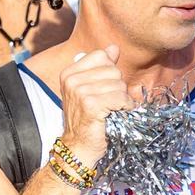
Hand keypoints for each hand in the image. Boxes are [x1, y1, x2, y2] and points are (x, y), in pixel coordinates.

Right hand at [59, 45, 128, 164]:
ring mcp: (79, 92)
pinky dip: (125, 107)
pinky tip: (116, 115)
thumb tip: (113, 47)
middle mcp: (71, 80)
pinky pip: (121, 98)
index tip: (102, 89)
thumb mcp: (91, 89)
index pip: (102, 56)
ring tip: (109, 111)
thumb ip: (102, 67)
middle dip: (118, 88)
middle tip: (107, 104)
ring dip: (121, 100)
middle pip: (114, 70)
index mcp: (69, 72)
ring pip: (120, 85)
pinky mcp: (90, 105)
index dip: (110, 73)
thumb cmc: (88, 119)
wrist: (78, 147)